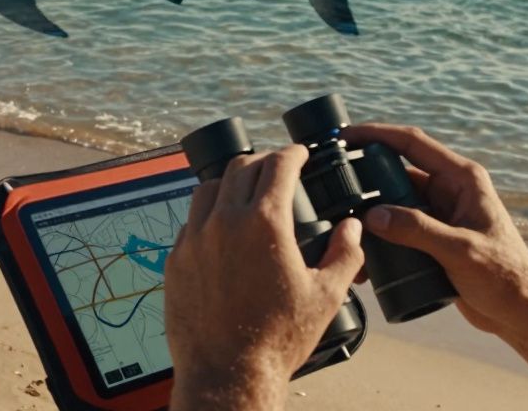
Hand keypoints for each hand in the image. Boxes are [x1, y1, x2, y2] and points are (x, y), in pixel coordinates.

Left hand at [165, 145, 363, 408]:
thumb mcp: (326, 296)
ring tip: (246, 191)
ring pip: (209, 188)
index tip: (301, 153)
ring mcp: (194, 239)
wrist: (228, 374)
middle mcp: (224, 221)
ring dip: (230, 181)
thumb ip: (345, 253)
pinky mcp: (175, 259)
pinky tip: (221, 228)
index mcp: (265, 223)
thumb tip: (353, 227)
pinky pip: (190, 221)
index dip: (294, 153)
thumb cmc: (278, 339)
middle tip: (278, 169)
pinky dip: (208, 214)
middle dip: (263, 161)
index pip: (278, 165)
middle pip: (241, 167)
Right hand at [343, 124, 527, 338]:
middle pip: (396, 173)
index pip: (412, 143)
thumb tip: (371, 216)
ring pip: (392, 203)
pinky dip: (378, 238)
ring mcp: (438, 214)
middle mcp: (448, 190)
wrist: (523, 314)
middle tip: (331, 185)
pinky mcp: (431, 239)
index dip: (376, 134)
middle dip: (364, 178)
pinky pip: (396, 229)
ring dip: (368, 213)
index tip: (344, 136)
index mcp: (461, 179)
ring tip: (341, 224)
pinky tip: (363, 255)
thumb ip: (417, 230)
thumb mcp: (460, 250)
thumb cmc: (506, 277)